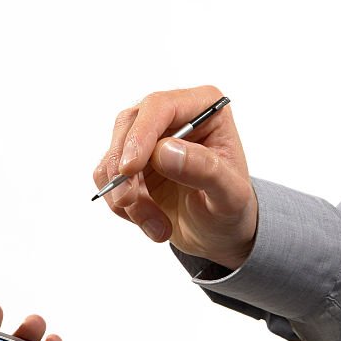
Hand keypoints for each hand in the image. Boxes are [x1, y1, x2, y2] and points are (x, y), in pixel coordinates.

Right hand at [94, 85, 257, 268]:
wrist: (220, 233)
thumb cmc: (232, 209)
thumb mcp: (230, 195)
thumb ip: (205, 170)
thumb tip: (165, 150)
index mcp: (205, 109)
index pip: (160, 106)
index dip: (141, 134)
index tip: (130, 168)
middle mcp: (174, 116)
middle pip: (128, 126)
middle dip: (123, 169)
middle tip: (129, 202)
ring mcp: (149, 139)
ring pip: (113, 156)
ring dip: (126, 197)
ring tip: (158, 226)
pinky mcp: (131, 163)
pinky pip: (107, 178)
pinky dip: (122, 206)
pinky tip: (151, 223)